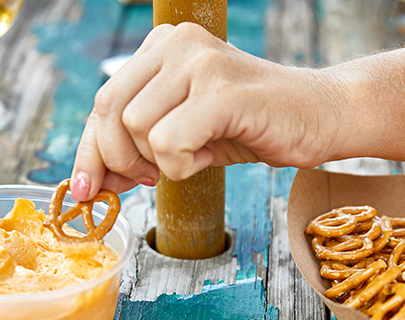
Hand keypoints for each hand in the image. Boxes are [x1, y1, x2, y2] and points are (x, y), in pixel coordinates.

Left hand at [70, 22, 344, 199]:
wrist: (320, 116)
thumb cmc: (251, 126)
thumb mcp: (184, 136)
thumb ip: (138, 149)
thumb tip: (92, 184)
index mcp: (162, 47)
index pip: (103, 102)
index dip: (89, 151)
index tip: (85, 189)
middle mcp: (176, 44)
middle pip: (108, 111)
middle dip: (120, 159)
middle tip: (152, 176)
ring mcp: (199, 62)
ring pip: (137, 127)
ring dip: (160, 162)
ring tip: (196, 157)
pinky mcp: (222, 89)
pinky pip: (169, 141)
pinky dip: (181, 165)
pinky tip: (207, 158)